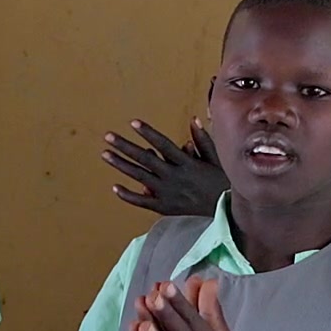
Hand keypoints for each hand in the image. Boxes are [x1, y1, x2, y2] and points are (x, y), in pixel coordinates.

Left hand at [105, 121, 226, 217]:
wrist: (225, 211)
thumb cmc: (222, 182)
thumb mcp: (216, 158)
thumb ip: (202, 139)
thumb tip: (193, 119)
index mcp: (186, 163)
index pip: (163, 144)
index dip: (147, 133)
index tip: (133, 123)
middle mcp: (174, 176)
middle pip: (145, 159)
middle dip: (125, 146)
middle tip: (108, 136)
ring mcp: (167, 193)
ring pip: (140, 177)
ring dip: (121, 165)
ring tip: (105, 154)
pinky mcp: (164, 207)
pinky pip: (143, 201)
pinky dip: (128, 195)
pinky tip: (115, 187)